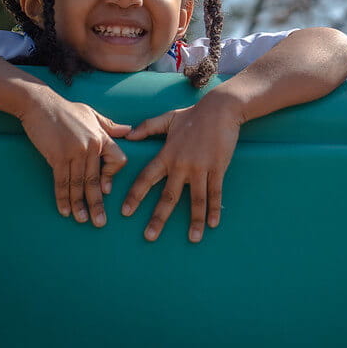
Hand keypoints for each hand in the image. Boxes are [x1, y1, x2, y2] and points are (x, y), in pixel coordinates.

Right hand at [19, 89, 130, 226]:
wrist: (40, 104)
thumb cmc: (66, 109)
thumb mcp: (92, 114)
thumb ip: (109, 126)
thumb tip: (129, 130)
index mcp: (102, 137)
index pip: (117, 160)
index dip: (112, 176)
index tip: (106, 189)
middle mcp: (91, 146)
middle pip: (96, 179)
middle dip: (97, 203)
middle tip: (100, 222)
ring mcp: (74, 152)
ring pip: (79, 184)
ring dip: (79, 205)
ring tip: (82, 220)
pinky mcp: (57, 156)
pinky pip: (61, 181)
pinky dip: (62, 197)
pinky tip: (64, 210)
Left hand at [121, 94, 242, 242]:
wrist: (220, 109)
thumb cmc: (194, 114)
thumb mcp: (168, 118)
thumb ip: (147, 127)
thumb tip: (128, 135)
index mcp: (167, 154)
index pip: (147, 178)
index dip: (135, 196)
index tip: (125, 212)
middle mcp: (181, 164)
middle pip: (168, 196)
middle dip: (158, 218)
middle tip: (150, 237)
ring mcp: (200, 168)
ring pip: (195, 199)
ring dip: (193, 220)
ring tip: (192, 239)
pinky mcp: (217, 168)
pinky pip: (215, 193)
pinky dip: (214, 209)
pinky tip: (212, 224)